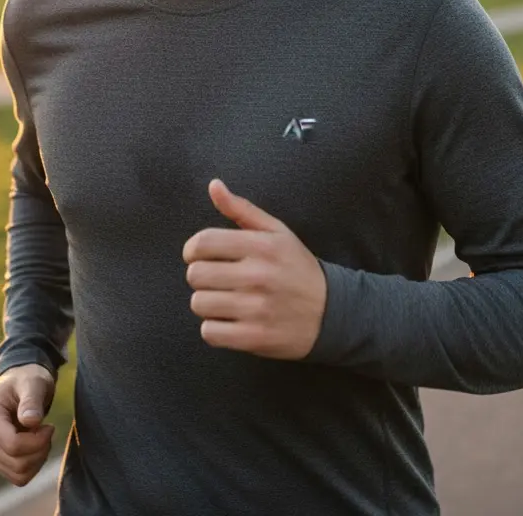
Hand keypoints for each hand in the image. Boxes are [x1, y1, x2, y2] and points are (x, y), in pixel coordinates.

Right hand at [0, 363, 55, 486]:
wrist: (19, 384)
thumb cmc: (27, 380)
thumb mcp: (33, 383)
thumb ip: (32, 400)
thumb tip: (31, 421)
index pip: (12, 445)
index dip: (37, 441)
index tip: (50, 426)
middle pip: (17, 463)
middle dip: (40, 450)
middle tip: (47, 430)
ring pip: (18, 475)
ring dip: (38, 459)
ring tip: (41, 436)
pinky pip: (18, 478)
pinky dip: (33, 465)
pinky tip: (36, 445)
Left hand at [182, 178, 327, 359]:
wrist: (331, 313)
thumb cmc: (296, 267)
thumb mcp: (276, 232)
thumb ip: (241, 208)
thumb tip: (213, 185)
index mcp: (262, 246)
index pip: (203, 242)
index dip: (191, 249)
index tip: (197, 255)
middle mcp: (259, 276)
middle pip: (196, 274)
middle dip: (200, 276)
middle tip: (216, 278)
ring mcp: (257, 309)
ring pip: (199, 304)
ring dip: (206, 302)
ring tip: (224, 300)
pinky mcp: (255, 338)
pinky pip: (210, 333)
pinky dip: (214, 329)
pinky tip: (229, 320)